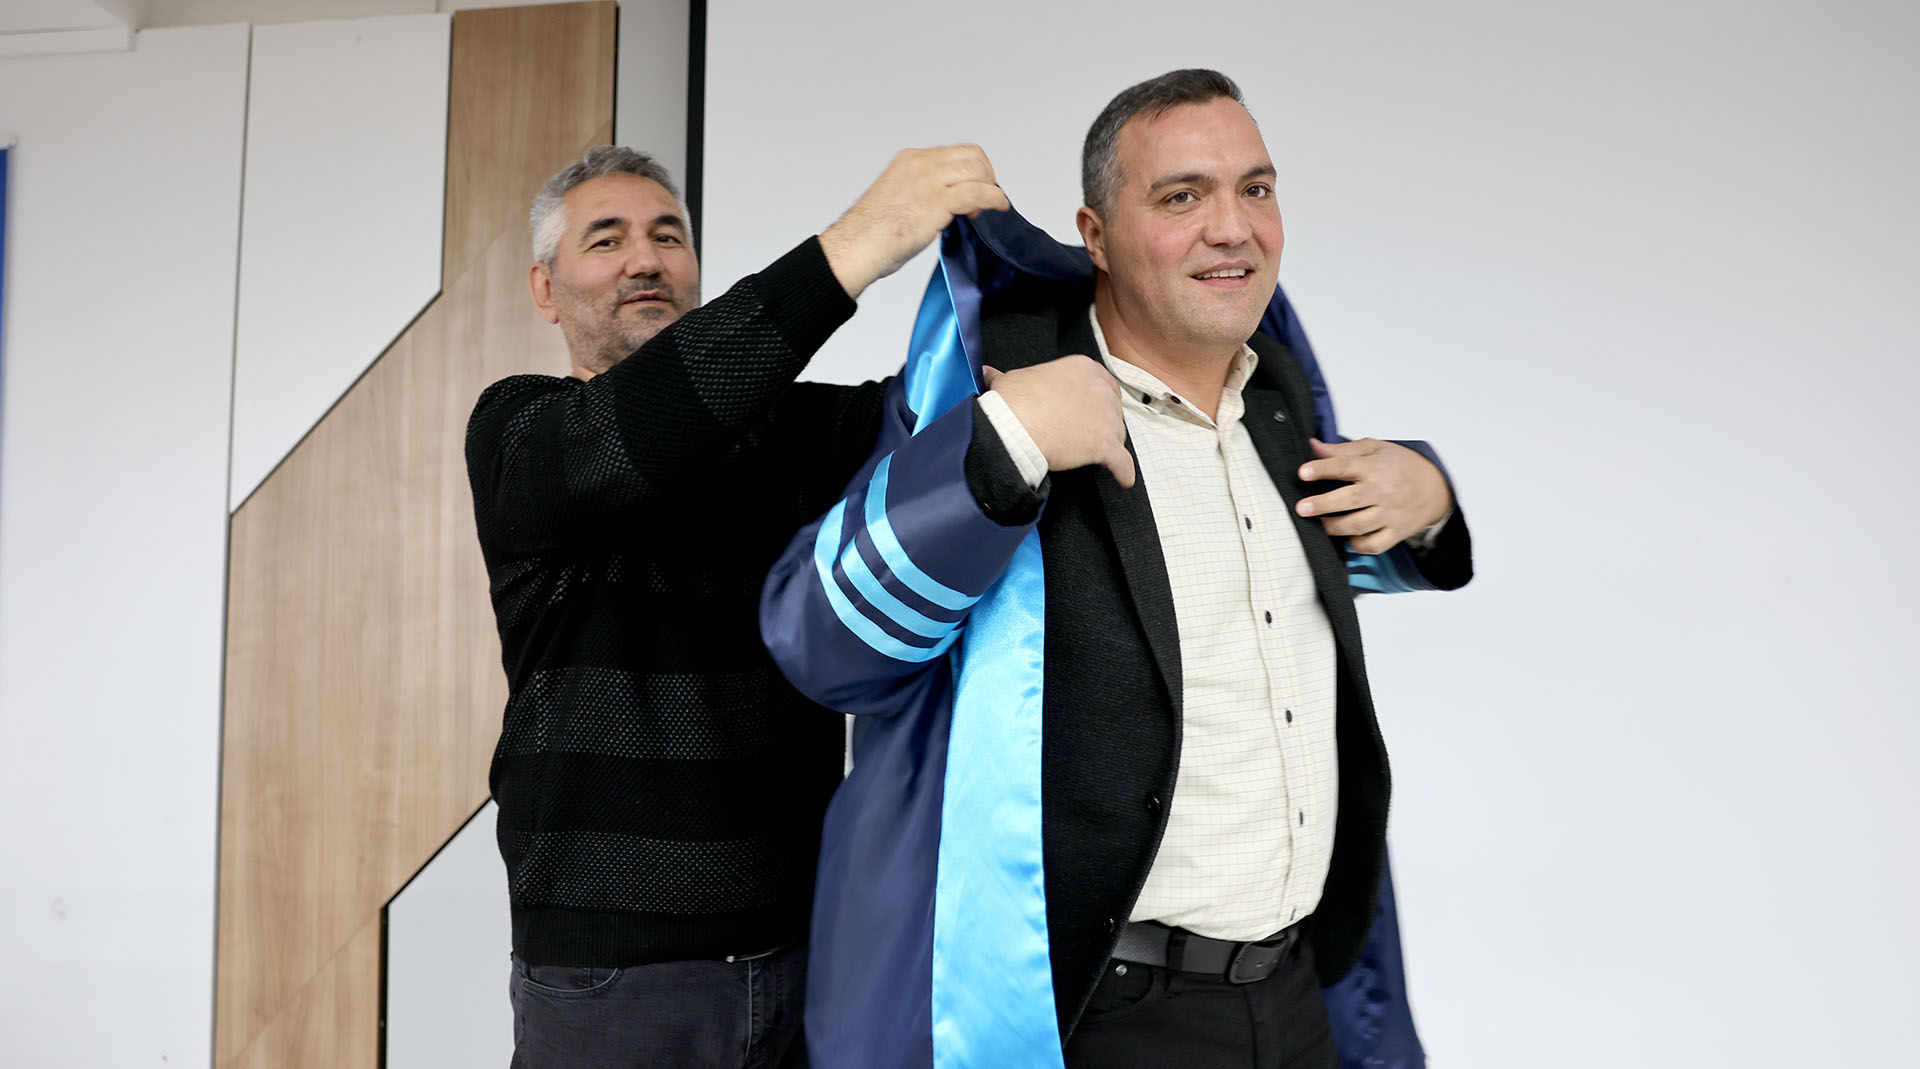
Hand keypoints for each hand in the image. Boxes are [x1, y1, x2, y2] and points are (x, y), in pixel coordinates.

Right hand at [818, 145, 1009, 298]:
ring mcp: (929, 181)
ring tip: (988, 207)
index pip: (956, 152)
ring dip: (990, 188)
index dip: (973, 169)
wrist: (857, 247)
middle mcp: (921, 164)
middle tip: (986, 197)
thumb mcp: (900, 197)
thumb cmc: (872, 233)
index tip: (976, 187)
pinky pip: (977, 192)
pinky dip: (993, 199)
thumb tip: (949, 201)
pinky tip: (997, 208)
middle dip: (986, 176)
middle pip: (972, 156)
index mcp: (911, 160)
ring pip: (977, 171)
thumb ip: (925, 191)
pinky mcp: (937, 201)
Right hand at [982, 358, 1134, 487]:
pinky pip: (1122, 462)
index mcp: (1083, 369)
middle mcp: (1100, 389)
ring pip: (1119, 435)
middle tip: (1088, 433)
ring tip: (1096, 456)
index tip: (1089, 411)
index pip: (1104, 385)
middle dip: (1104, 423)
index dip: (1097, 401)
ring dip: (1110, 445)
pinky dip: (1123, 471)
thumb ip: (1006, 377)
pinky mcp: (1105, 445)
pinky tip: (1122, 478)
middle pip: (1114, 410)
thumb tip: (988, 374)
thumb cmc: (1013, 403)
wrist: (1014, 427)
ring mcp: (1106, 418)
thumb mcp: (1011, 380)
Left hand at [1295, 438, 1450, 553]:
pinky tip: (1348, 537)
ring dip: (1335, 527)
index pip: (1345, 466)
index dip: (1323, 469)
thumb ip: (1343, 450)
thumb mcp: (1375, 449)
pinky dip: (1358, 545)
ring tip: (1320, 524)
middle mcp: (1381, 492)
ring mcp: (1389, 514)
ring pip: (1358, 525)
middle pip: (1349, 500)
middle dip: (1323, 505)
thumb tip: (1313, 447)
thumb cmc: (1401, 466)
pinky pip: (1374, 545)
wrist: (1436, 488)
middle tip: (1302, 508)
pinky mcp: (1395, 532)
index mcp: (1375, 467)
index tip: (1303, 472)